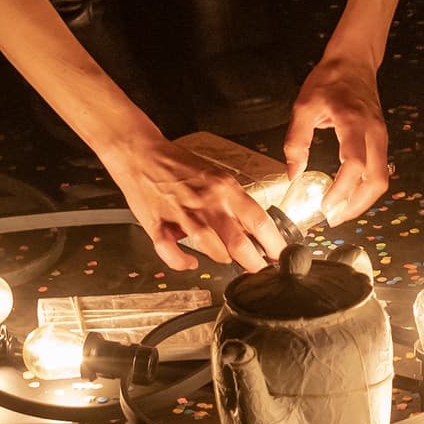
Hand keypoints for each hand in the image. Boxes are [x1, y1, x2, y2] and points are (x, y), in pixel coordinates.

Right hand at [104, 135, 288, 272]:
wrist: (142, 152)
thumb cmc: (180, 165)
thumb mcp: (216, 177)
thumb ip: (232, 203)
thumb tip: (252, 230)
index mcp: (225, 188)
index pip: (259, 220)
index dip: (274, 244)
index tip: (281, 256)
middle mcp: (206, 201)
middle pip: (238, 241)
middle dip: (253, 263)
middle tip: (259, 270)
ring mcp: (181, 213)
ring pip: (209, 247)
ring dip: (221, 259)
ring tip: (226, 261)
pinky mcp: (157, 223)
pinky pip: (170, 250)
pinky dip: (181, 262)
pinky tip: (190, 263)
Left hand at [284, 48, 390, 225]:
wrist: (354, 61)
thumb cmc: (329, 80)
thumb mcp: (303, 106)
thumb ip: (296, 140)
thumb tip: (292, 173)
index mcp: (353, 122)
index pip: (354, 164)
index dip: (341, 190)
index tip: (324, 205)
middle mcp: (374, 132)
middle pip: (377, 180)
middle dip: (356, 205)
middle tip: (333, 219)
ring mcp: (382, 136)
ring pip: (382, 179)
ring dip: (362, 200)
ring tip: (340, 212)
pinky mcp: (381, 140)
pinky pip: (379, 170)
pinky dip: (365, 188)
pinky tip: (347, 194)